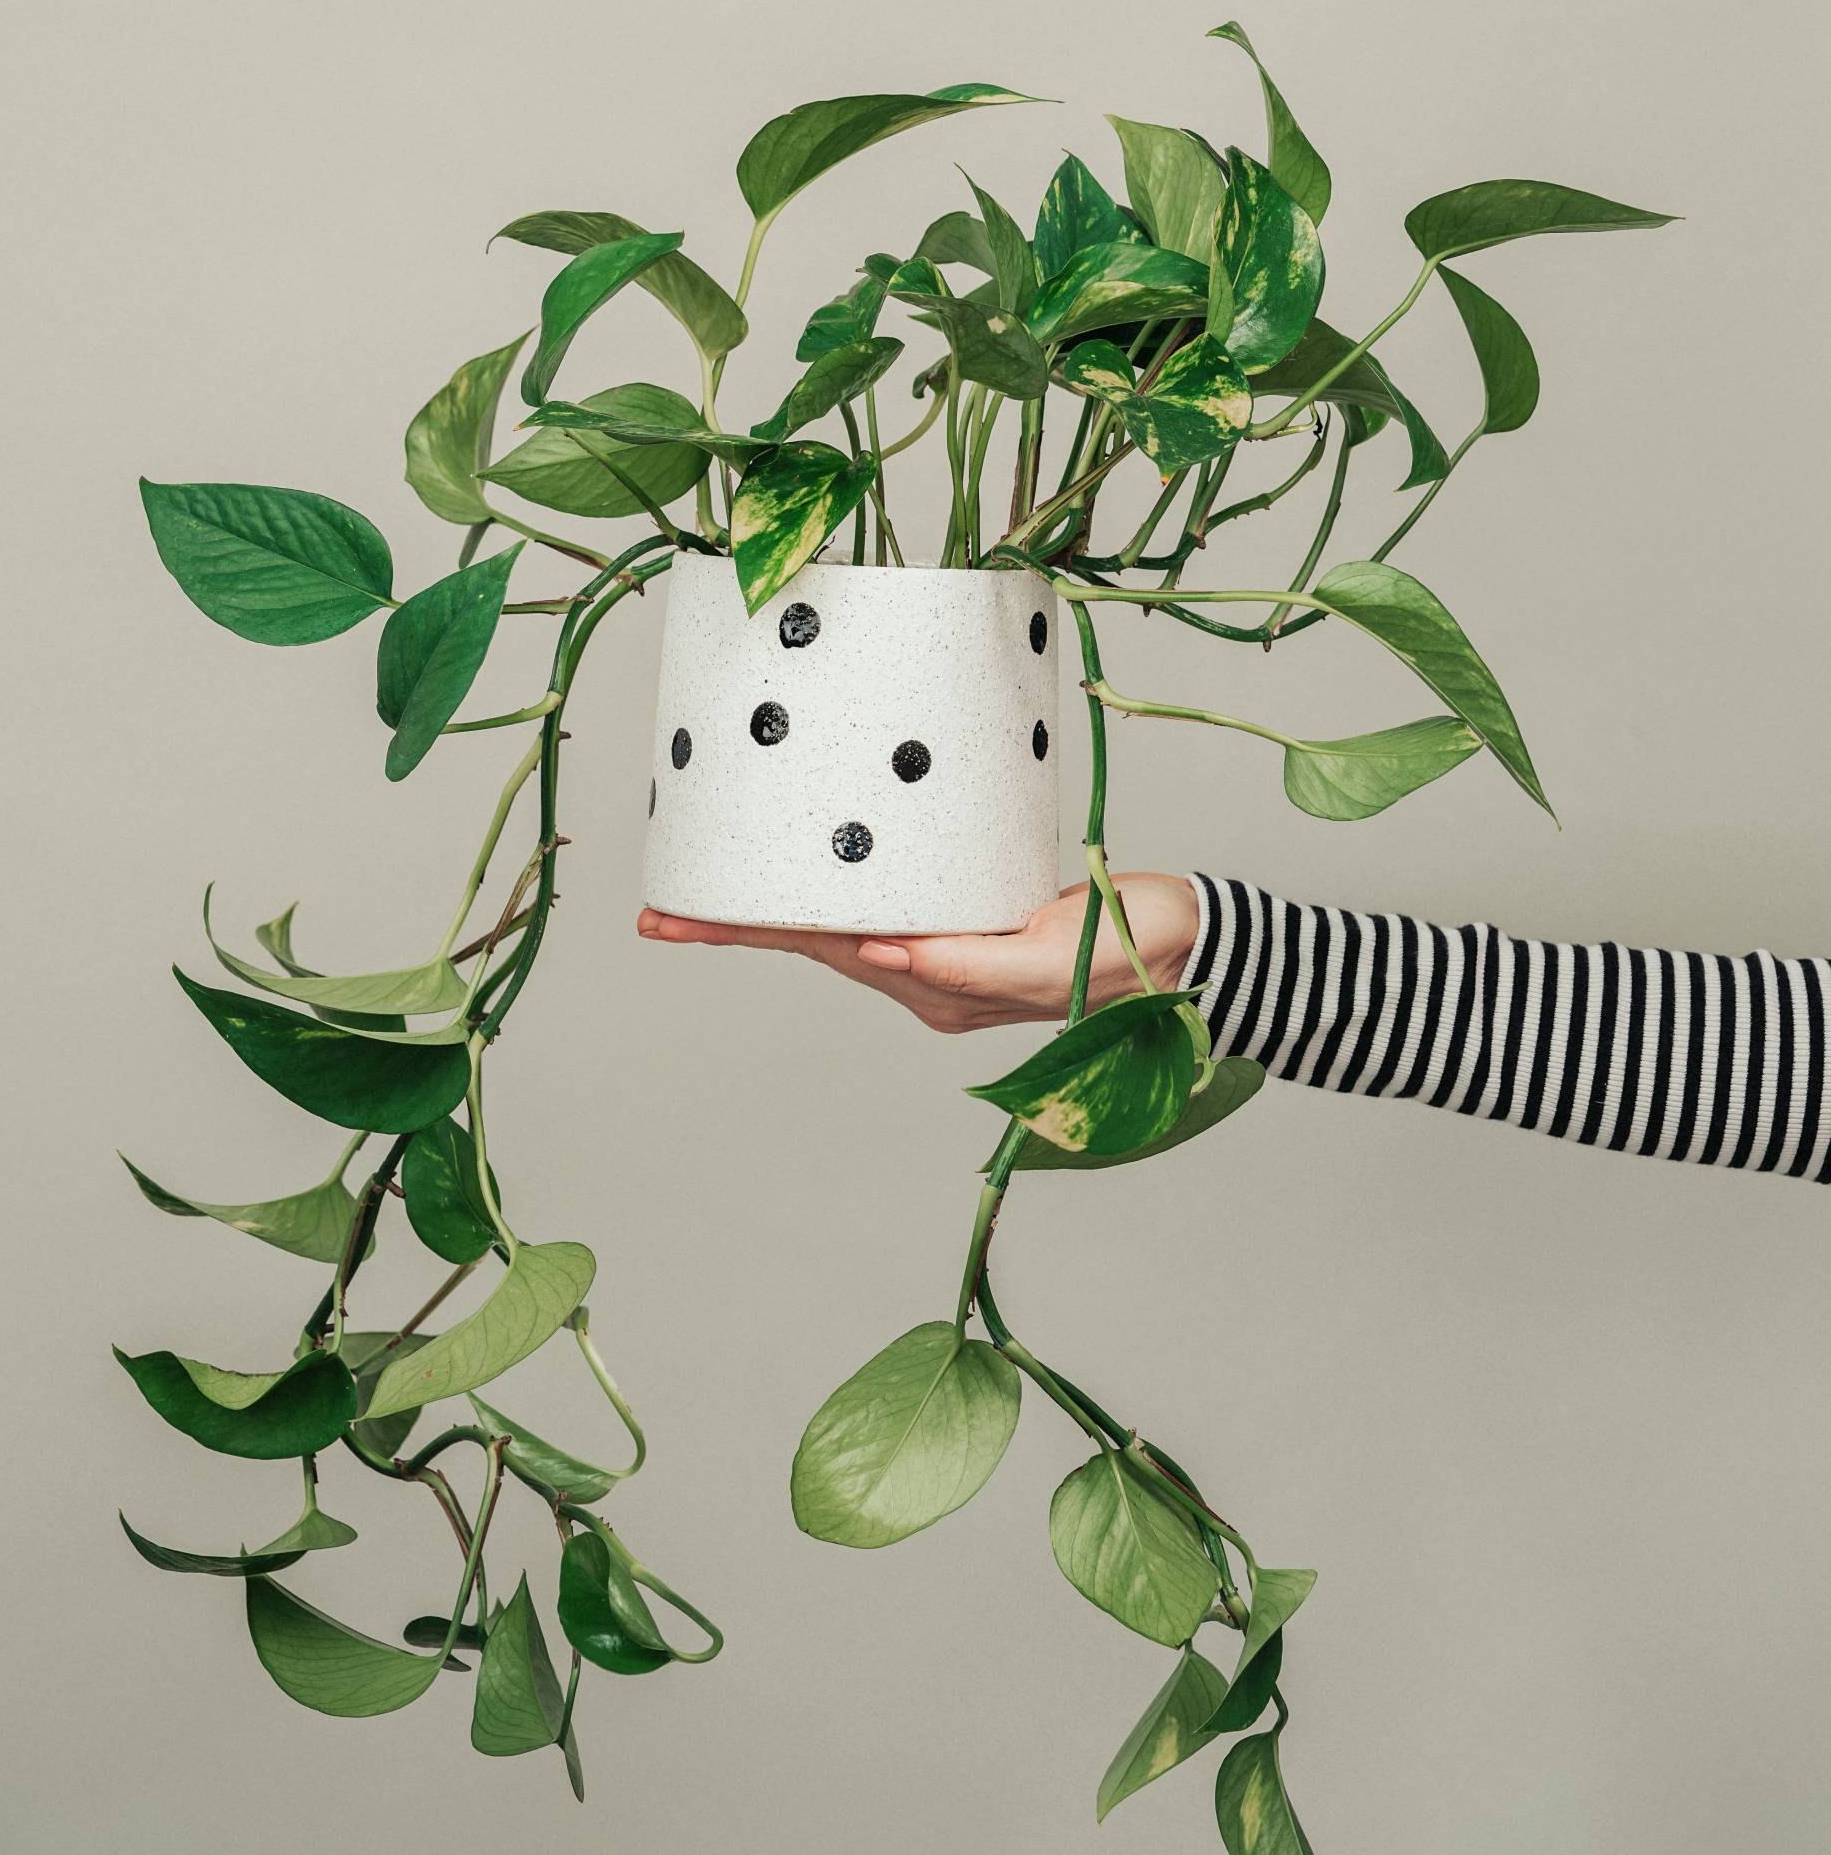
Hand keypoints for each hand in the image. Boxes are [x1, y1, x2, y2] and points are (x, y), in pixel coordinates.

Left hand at [636, 873, 1198, 1034]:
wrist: (1194, 944)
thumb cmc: (1135, 953)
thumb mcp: (1053, 960)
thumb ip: (971, 964)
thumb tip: (884, 953)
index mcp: (942, 989)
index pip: (824, 950)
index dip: (746, 932)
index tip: (675, 923)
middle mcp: (932, 976)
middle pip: (816, 941)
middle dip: (738, 925)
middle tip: (659, 911)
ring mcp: (949, 951)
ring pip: (844, 924)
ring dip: (779, 908)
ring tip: (714, 886)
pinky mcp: (972, 918)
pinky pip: (886, 902)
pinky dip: (836, 884)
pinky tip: (811, 865)